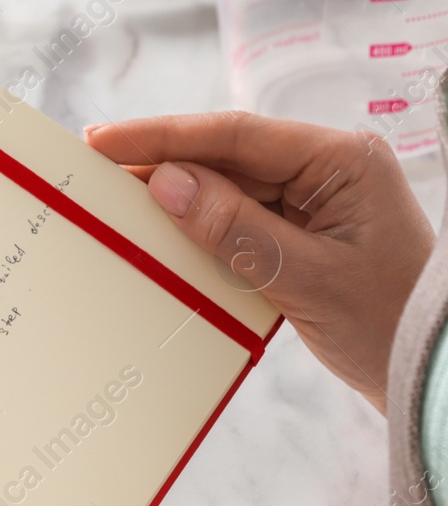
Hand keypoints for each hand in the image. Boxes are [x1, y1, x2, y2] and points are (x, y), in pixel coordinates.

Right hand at [86, 112, 433, 411]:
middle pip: (226, 155)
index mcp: (342, 161)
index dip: (164, 135)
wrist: (429, 371)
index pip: (237, 135)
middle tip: (91, 164)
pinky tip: (157, 232)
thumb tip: (165, 183)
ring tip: (112, 197)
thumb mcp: (306, 278)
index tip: (104, 140)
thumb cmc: (387, 322)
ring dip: (173, 195)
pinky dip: (196, 228)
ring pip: (226, 187)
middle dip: (160, 160)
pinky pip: (236, 220)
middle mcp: (328, 169)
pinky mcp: (300, 234)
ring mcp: (314, 201)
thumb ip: (234, 227)